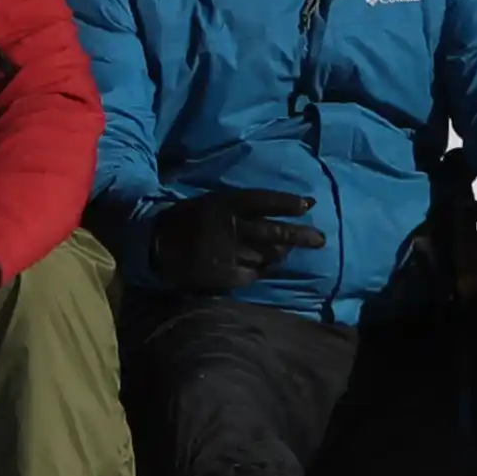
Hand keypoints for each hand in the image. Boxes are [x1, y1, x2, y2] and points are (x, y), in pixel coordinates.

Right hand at [130, 188, 319, 298]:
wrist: (155, 247)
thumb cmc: (186, 220)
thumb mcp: (210, 204)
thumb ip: (239, 209)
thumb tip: (274, 216)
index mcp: (224, 205)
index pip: (264, 201)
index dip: (288, 203)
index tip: (309, 204)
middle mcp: (230, 228)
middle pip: (274, 231)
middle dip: (301, 234)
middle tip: (321, 239)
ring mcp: (229, 253)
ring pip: (268, 255)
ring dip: (278, 254)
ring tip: (281, 252)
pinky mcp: (226, 275)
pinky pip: (254, 273)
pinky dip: (258, 270)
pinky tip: (255, 267)